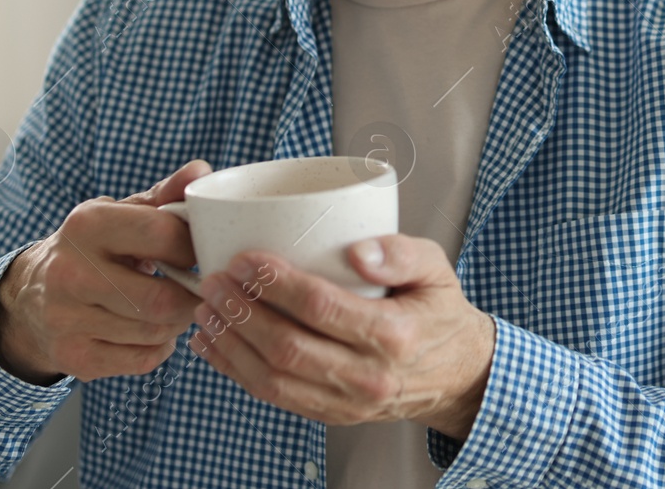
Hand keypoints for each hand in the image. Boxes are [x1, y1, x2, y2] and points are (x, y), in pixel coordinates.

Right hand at [0, 159, 212, 383]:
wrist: (31, 295)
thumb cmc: (95, 247)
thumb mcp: (122, 213)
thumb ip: (165, 195)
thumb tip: (202, 171)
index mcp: (88, 224)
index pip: (163, 236)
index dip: (195, 248)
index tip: (203, 253)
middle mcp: (71, 272)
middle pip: (161, 300)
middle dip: (191, 297)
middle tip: (198, 291)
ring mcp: (66, 319)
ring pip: (154, 332)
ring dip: (177, 323)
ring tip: (174, 308)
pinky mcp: (71, 357)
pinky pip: (141, 360)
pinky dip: (159, 349)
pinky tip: (152, 332)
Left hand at [188, 234, 495, 440]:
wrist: (457, 375)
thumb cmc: (440, 312)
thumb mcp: (437, 269)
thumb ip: (401, 252)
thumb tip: (357, 249)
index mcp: (393, 335)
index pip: (322, 308)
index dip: (276, 284)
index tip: (245, 259)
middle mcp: (368, 376)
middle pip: (288, 347)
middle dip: (242, 312)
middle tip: (215, 280)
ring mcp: (347, 403)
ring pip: (273, 379)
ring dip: (231, 344)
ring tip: (207, 309)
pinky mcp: (331, 415)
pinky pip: (274, 398)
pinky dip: (237, 372)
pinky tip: (215, 345)